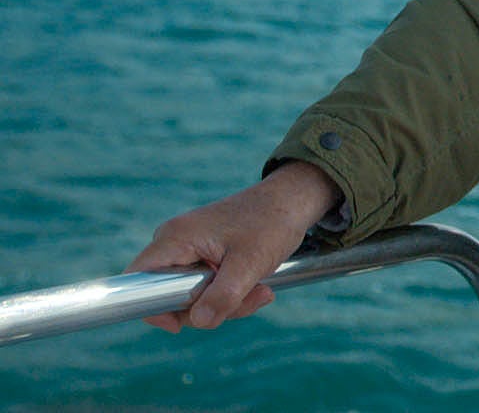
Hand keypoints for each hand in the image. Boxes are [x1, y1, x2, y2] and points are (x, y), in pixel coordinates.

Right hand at [125, 161, 342, 331]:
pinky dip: (231, 292)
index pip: (137, 279)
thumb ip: (224, 294)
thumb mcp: (251, 263)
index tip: (180, 325)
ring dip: (227, 302)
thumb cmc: (272, 222)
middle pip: (169, 294)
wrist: (293, 200)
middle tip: (249, 300)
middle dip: (208, 307)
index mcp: (176, 237)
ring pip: (193, 295)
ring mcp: (190, 248)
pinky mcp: (205, 254)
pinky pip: (207, 286)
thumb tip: (197, 322)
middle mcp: (176, 241)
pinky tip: (259, 286)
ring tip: (262, 290)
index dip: (152, 308)